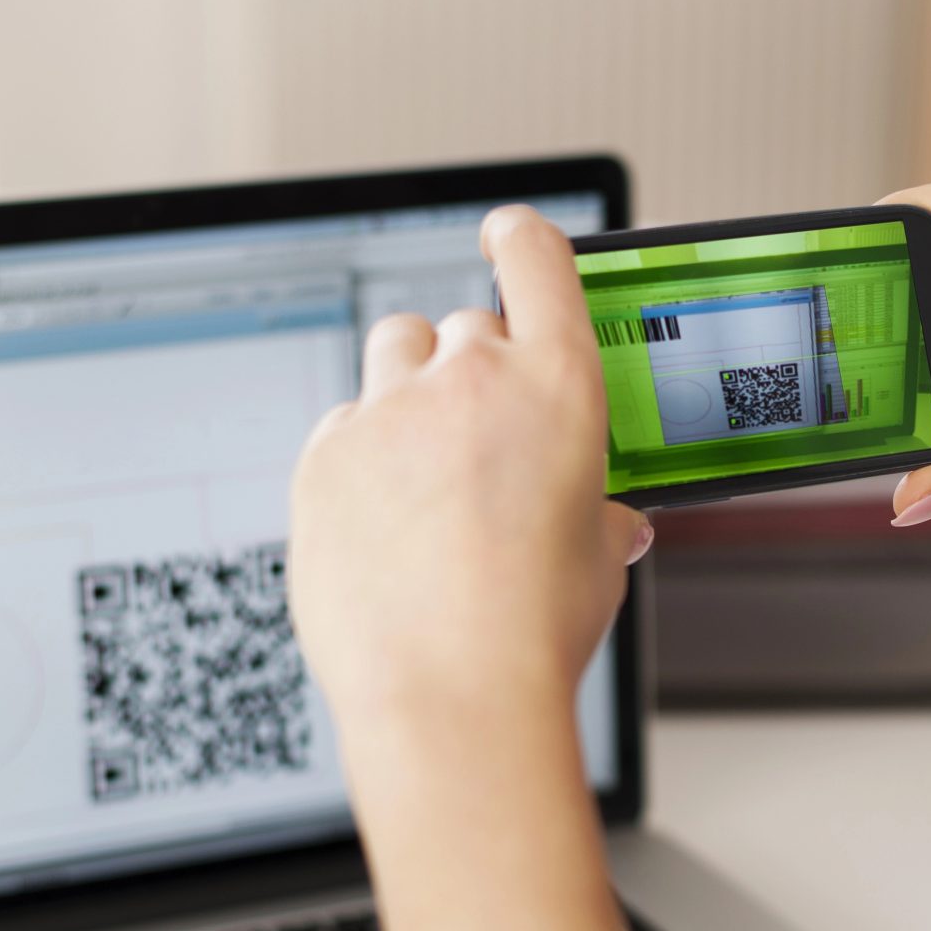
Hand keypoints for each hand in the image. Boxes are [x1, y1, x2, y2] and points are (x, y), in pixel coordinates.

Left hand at [287, 206, 649, 727]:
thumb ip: (596, 517)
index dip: (519, 238)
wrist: (449, 695)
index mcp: (559, 385)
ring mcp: (387, 414)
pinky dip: (360, 457)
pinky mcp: (323, 458)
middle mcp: (470, 380)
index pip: (535, 258)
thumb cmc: (533, 633)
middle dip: (471, 367)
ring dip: (409, 391)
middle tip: (481, 439)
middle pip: (461, 325)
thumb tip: (607, 524)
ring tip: (425, 471)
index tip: (507, 234)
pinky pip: (341, 427)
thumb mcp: (595, 561)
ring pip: (391, 355)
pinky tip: (382, 524)